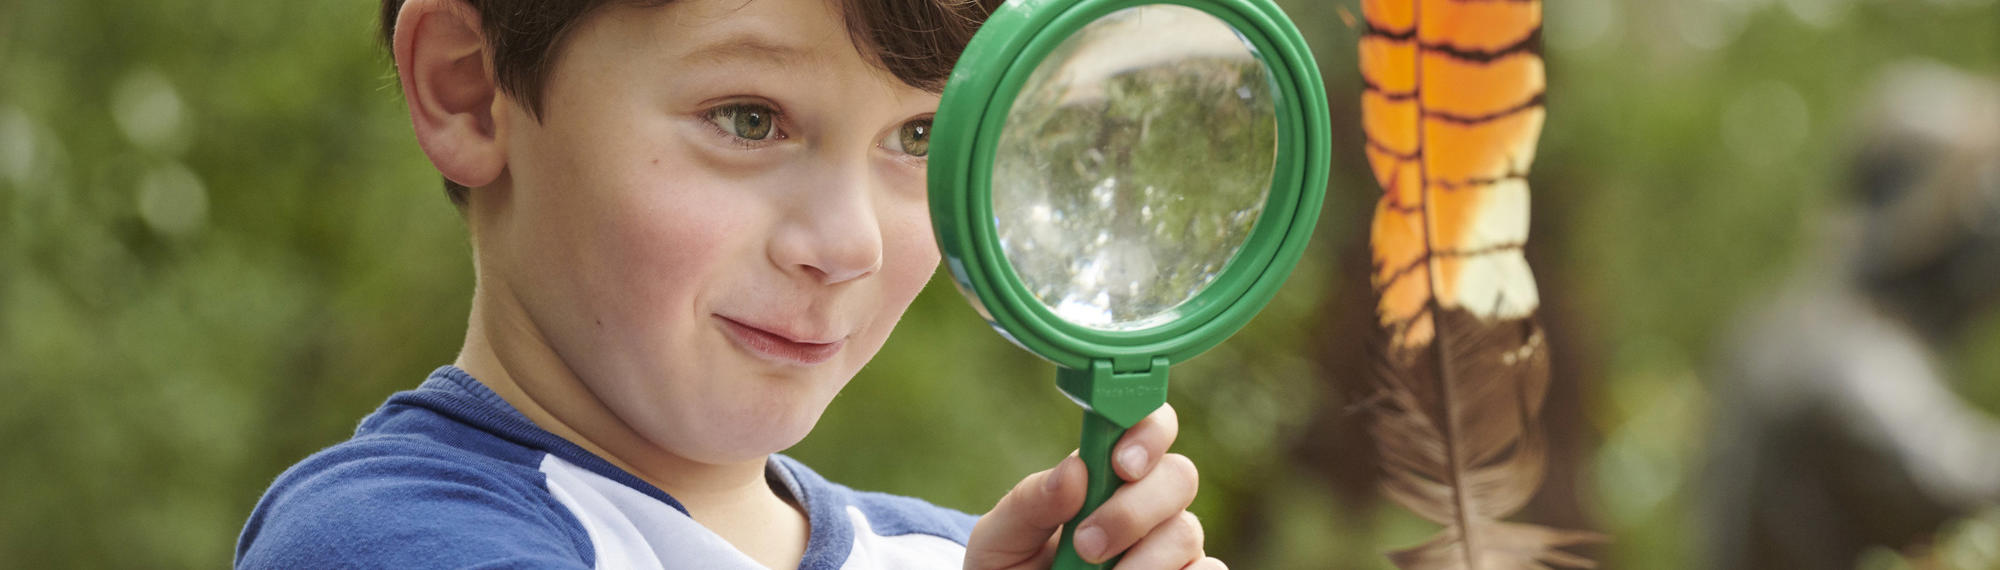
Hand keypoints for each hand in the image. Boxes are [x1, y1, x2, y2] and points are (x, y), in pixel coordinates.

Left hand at [964, 404, 1223, 569]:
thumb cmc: (1010, 568)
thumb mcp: (1001, 536)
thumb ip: (1030, 503)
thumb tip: (1075, 471)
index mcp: (1105, 472)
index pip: (1148, 425)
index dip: (1146, 432)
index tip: (1120, 464)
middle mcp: (1147, 504)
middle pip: (1179, 476)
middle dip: (1135, 509)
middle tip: (1087, 545)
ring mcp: (1169, 547)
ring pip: (1188, 532)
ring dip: (1144, 560)